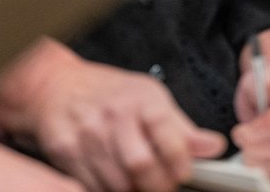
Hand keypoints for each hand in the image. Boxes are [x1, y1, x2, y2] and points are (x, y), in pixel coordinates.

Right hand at [0, 40, 226, 191]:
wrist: (56, 87)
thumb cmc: (108, 93)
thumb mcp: (149, 97)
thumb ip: (181, 127)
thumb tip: (213, 147)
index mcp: (140, 99)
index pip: (167, 132)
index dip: (180, 159)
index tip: (184, 172)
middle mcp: (113, 116)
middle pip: (140, 164)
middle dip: (158, 185)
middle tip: (164, 185)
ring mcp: (88, 135)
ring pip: (117, 182)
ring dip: (134, 190)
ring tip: (140, 183)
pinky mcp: (67, 153)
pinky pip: (93, 186)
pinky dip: (109, 189)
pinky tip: (116, 180)